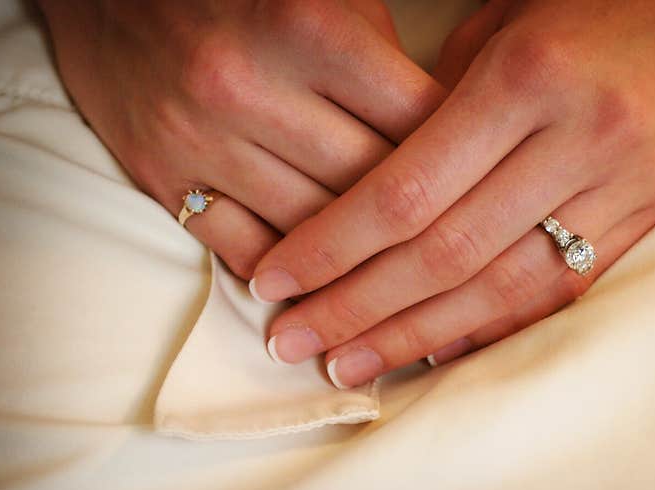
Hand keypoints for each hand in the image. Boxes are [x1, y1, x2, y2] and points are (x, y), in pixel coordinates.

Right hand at [36, 0, 444, 277]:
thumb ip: (385, 65)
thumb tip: (450, 142)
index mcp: (306, 26)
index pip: (417, 120)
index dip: (467, 163)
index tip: (492, 193)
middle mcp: (249, 84)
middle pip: (370, 187)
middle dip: (425, 228)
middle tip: (466, 258)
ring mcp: (200, 139)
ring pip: (312, 233)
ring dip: (365, 271)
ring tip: (411, 297)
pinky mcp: (162, 178)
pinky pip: (245, 252)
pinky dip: (292, 280)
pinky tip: (327, 293)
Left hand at [250, 0, 654, 386]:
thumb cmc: (581, 5)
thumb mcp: (496, 28)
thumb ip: (432, 116)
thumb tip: (364, 206)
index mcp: (527, 77)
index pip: (407, 191)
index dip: (332, 247)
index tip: (275, 283)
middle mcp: (580, 139)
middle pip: (446, 254)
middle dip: (360, 308)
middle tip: (294, 342)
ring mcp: (626, 187)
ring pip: (503, 290)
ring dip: (416, 336)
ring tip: (350, 366)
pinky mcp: (652, 217)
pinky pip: (559, 293)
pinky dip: (491, 330)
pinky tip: (433, 353)